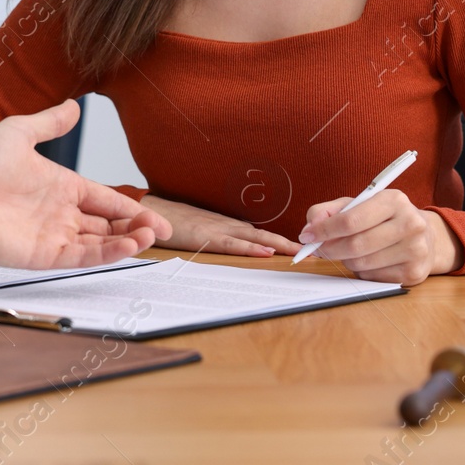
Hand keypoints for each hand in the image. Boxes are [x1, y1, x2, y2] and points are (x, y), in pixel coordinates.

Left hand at [0, 100, 171, 267]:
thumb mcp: (19, 132)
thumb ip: (49, 123)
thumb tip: (73, 105)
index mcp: (61, 186)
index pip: (105, 199)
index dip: (131, 207)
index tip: (153, 214)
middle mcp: (60, 213)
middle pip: (108, 225)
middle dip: (136, 228)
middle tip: (162, 231)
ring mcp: (53, 235)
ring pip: (100, 243)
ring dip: (127, 242)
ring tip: (150, 237)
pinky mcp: (43, 255)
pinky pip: (81, 256)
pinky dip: (106, 254)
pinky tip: (126, 246)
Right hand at [139, 194, 300, 258]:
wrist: (152, 211)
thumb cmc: (174, 222)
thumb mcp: (200, 229)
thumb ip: (218, 236)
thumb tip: (235, 246)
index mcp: (227, 225)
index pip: (259, 234)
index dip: (280, 241)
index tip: (299, 249)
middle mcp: (228, 225)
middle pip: (264, 235)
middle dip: (288, 243)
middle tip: (312, 250)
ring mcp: (218, 229)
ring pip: (255, 238)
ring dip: (278, 245)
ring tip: (299, 252)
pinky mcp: (207, 237)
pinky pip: (234, 244)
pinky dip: (252, 249)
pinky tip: (267, 253)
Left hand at [296, 190, 461, 284]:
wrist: (425, 237)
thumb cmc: (384, 218)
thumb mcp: (358, 204)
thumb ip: (329, 211)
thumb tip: (309, 229)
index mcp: (394, 200)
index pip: (351, 220)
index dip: (324, 230)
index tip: (307, 236)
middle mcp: (410, 224)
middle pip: (355, 245)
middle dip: (330, 249)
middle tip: (319, 249)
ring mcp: (415, 250)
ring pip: (361, 264)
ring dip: (346, 260)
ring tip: (351, 251)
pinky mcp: (414, 273)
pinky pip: (372, 277)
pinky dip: (362, 272)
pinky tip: (370, 261)